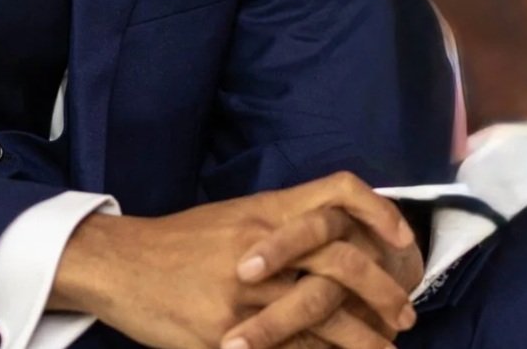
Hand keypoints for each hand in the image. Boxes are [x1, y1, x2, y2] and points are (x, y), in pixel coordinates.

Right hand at [49, 172, 416, 348]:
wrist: (121, 263)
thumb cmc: (177, 243)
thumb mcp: (229, 219)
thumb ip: (277, 228)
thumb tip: (327, 248)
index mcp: (264, 210)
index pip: (335, 192)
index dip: (377, 209)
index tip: (402, 238)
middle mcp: (262, 244)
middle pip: (343, 261)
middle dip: (384, 292)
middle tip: (404, 316)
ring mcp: (248, 291)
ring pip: (327, 316)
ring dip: (365, 340)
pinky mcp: (232, 332)